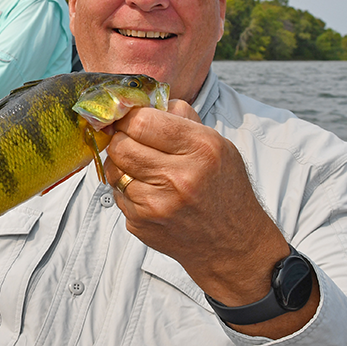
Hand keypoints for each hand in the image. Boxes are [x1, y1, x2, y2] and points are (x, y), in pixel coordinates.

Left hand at [104, 100, 315, 337]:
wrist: (232, 245)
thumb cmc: (222, 187)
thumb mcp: (216, 143)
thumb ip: (180, 117)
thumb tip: (141, 100)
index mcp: (200, 148)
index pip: (141, 121)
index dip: (128, 116)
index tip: (128, 117)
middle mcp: (178, 177)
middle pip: (120, 144)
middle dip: (121, 138)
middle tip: (130, 139)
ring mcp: (157, 204)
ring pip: (114, 169)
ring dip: (122, 164)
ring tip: (143, 167)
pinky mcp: (141, 223)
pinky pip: (117, 194)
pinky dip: (127, 189)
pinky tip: (149, 192)